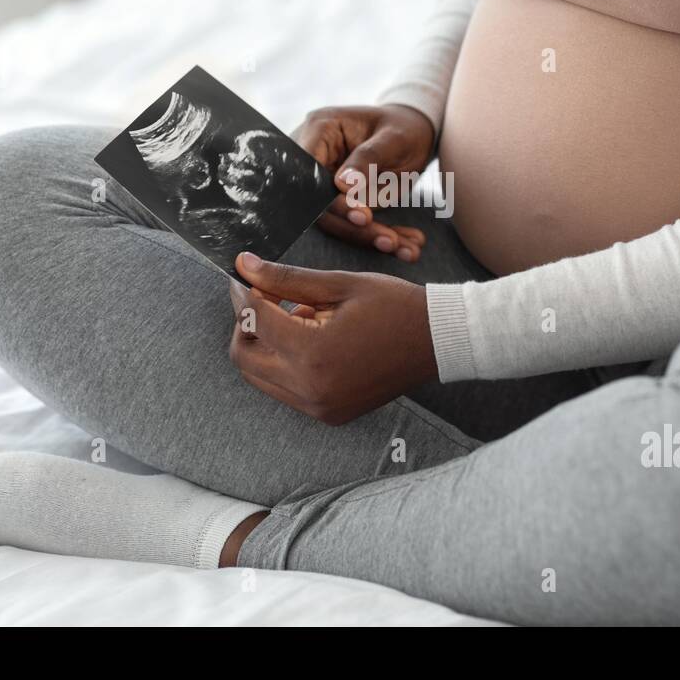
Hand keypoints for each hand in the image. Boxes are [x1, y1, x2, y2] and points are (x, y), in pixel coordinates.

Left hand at [228, 252, 437, 424]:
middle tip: (262, 297)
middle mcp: (310, 388)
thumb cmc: (393, 306)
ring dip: (264, 345)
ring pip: (261, 378)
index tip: (244, 276)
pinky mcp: (328, 414)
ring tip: (295, 315)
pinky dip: (284, 364)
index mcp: (312, 353)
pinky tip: (309, 337)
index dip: (243, 293)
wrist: (437, 341)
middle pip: (244, 358)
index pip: (254, 321)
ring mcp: (319, 407)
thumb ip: (285, 278)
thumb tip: (243, 265)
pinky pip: (286, 390)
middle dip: (246, 324)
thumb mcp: (338, 284)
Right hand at [293, 104, 434, 261]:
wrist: (415, 134)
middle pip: (319, 202)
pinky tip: (407, 248)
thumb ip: (368, 158)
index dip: (328, 198)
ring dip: (370, 238)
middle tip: (389, 240)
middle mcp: (316, 157)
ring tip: (407, 249)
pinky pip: (352, 226)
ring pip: (336, 220)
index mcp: (321, 129)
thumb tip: (341, 186)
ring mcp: (325, 183)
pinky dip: (380, 237)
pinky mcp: (339, 202)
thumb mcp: (394, 138)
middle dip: (355, 227)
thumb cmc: (404, 127)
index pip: (308, 169)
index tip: (362, 216)